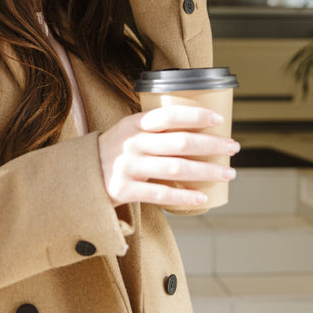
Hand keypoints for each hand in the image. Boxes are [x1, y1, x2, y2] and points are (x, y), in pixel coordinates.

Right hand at [98, 105, 239, 207]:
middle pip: (179, 142)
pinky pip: (161, 193)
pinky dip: (184, 196)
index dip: (196, 116)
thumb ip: (153, 129)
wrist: (78, 177)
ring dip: (206, 171)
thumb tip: (197, 129)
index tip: (219, 120)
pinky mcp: (124, 190)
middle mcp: (132, 143)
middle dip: (211, 145)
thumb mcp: (128, 132)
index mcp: (134, 124)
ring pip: (175, 168)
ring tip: (228, 173)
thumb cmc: (114, 152)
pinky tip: (202, 197)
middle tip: (234, 147)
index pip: (169, 115)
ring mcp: (127, 167)